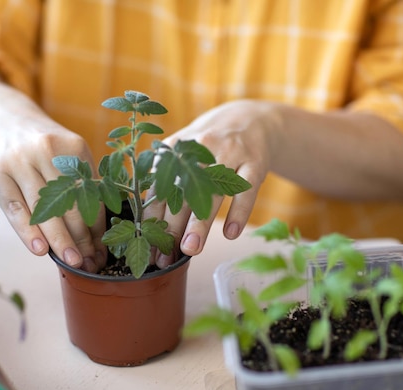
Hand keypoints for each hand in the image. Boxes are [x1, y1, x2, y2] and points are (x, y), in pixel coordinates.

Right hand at [0, 83, 106, 271]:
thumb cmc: (37, 143)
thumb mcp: (63, 152)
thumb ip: (78, 183)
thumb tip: (97, 231)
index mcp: (73, 148)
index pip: (91, 196)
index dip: (98, 227)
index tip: (103, 251)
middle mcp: (48, 151)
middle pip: (70, 205)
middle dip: (83, 238)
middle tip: (90, 263)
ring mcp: (20, 161)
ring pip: (45, 209)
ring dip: (60, 241)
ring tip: (72, 263)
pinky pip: (16, 208)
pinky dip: (28, 231)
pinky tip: (41, 250)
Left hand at [144, 99, 276, 267]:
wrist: (252, 119)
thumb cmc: (210, 145)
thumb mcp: (185, 151)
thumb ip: (165, 177)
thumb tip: (147, 219)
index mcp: (178, 149)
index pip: (160, 187)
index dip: (154, 219)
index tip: (150, 246)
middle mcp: (201, 148)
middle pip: (183, 193)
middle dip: (172, 227)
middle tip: (166, 257)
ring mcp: (230, 154)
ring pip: (212, 193)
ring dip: (199, 223)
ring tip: (191, 249)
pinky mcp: (255, 162)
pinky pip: (246, 190)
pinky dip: (238, 212)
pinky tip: (230, 234)